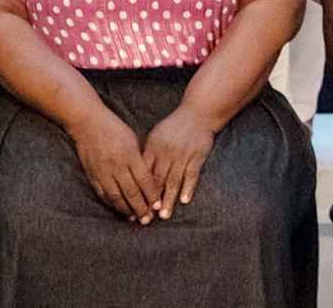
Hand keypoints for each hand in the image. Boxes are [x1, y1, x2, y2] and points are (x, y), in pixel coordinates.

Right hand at [68, 107, 161, 223]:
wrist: (88, 122)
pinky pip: (103, 194)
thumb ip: (140, 159)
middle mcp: (117, 165)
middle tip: (148, 219)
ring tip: (134, 218)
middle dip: (141, 208)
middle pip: (131, 192)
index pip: (144, 180)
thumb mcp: (132, 139)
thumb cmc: (113, 128)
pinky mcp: (92, 175)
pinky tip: (118, 209)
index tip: (158, 206)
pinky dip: (111, 204)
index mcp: (130, 155)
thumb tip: (149, 180)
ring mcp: (103, 172)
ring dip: (126, 210)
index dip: (152, 195)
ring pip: (117, 197)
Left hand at [142, 104, 216, 218]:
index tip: (135, 207)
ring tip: (164, 215)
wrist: (197, 114)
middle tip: (147, 218)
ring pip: (173, 180)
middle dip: (152, 201)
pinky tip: (184, 200)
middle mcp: (166, 152)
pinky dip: (188, 188)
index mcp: (153, 147)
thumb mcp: (155, 137)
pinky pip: (191, 175)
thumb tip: (136, 176)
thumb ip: (147, 155)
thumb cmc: (173, 128)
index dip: (140, 191)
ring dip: (168, 199)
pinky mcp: (197, 157)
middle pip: (158, 180)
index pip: (144, 173)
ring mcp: (182, 155)